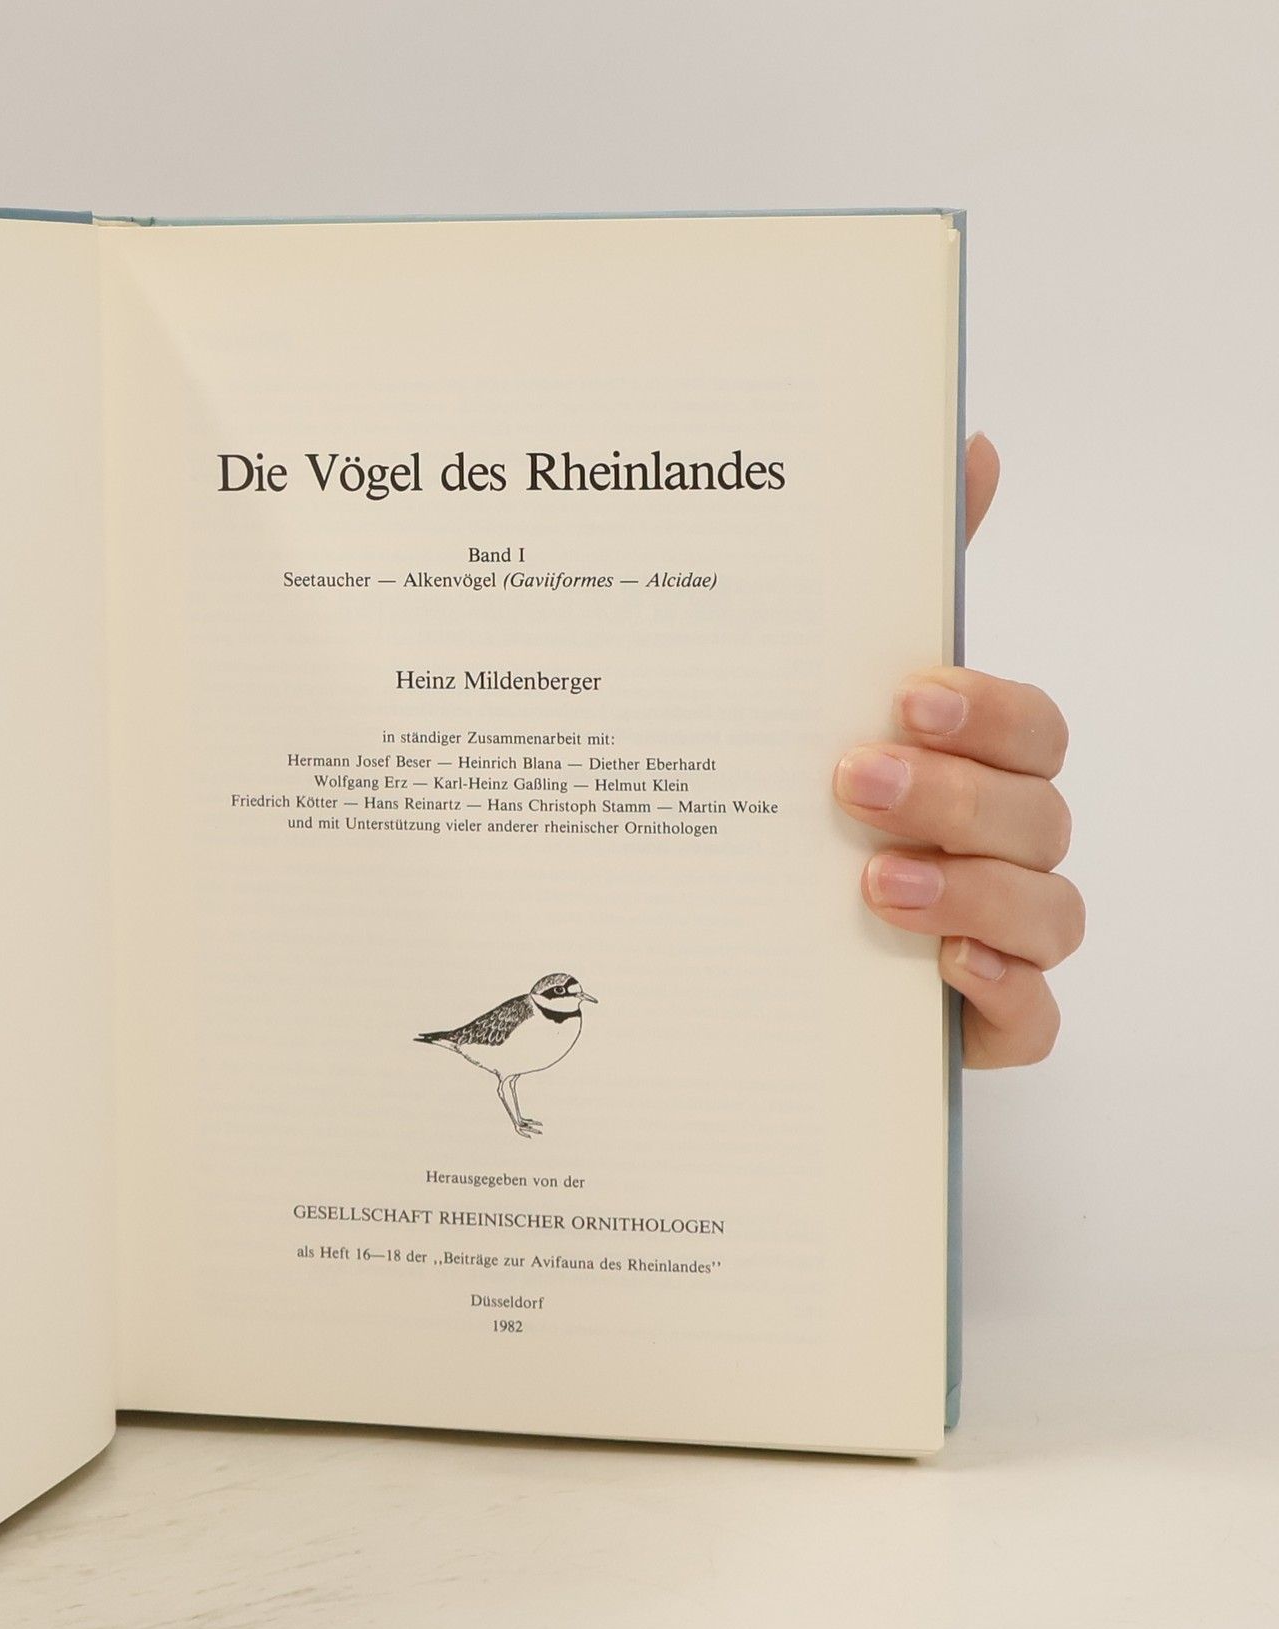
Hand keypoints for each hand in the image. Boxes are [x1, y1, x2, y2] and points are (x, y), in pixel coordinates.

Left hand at [833, 435, 1082, 1065]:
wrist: (737, 950)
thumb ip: (894, 588)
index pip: (1030, 728)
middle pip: (1039, 815)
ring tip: (872, 885)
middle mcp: (999, 849)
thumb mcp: (817, 698)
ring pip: (1049, 913)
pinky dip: (1002, 995)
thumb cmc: (800, 815)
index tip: (906, 695)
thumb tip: (968, 446)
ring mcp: (996, 938)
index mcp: (972, 767)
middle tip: (854, 783)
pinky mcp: (980, 1023)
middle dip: (957, 796)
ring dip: (972, 893)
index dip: (988, 709)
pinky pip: (1034, 1019)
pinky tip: (941, 969)